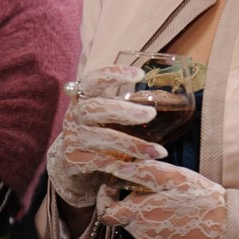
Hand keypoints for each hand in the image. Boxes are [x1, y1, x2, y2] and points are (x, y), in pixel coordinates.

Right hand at [47, 65, 166, 206]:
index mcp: (84, 97)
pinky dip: (124, 164)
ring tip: (158, 151)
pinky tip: (143, 165)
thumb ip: (126, 103)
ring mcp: (73, 138)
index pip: (93, 80)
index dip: (114, 74)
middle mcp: (75, 114)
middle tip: (151, 114)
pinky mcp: (74, 160)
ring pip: (102, 138)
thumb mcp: (106, 113)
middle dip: (124, 111)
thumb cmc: (97, 130)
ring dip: (133, 144)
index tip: (140, 75)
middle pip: (94, 108)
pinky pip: (102, 161)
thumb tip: (168, 97)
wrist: (69, 163)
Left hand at [96, 159, 226, 238]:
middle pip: (129, 222)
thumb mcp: (175, 176)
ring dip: (157, 225)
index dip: (107, 200)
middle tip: (165, 200)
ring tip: (181, 216)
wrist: (229, 232)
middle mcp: (140, 236)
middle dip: (140, 210)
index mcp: (139, 212)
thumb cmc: (203, 199)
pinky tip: (185, 233)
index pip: (107, 212)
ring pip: (146, 236)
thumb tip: (118, 168)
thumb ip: (143, 171)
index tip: (115, 191)